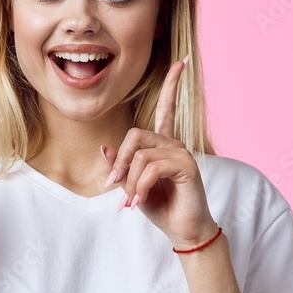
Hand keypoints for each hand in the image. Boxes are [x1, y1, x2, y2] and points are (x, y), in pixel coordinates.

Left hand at [102, 56, 219, 249]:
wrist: (183, 230)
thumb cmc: (160, 207)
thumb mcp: (131, 185)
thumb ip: (121, 166)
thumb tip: (104, 148)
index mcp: (163, 145)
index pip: (167, 108)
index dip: (172, 85)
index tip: (182, 62)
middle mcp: (174, 144)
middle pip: (135, 135)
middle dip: (121, 161)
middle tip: (114, 186)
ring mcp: (182, 153)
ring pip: (141, 155)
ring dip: (129, 181)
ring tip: (130, 201)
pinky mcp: (187, 166)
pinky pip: (152, 167)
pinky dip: (140, 186)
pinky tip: (140, 200)